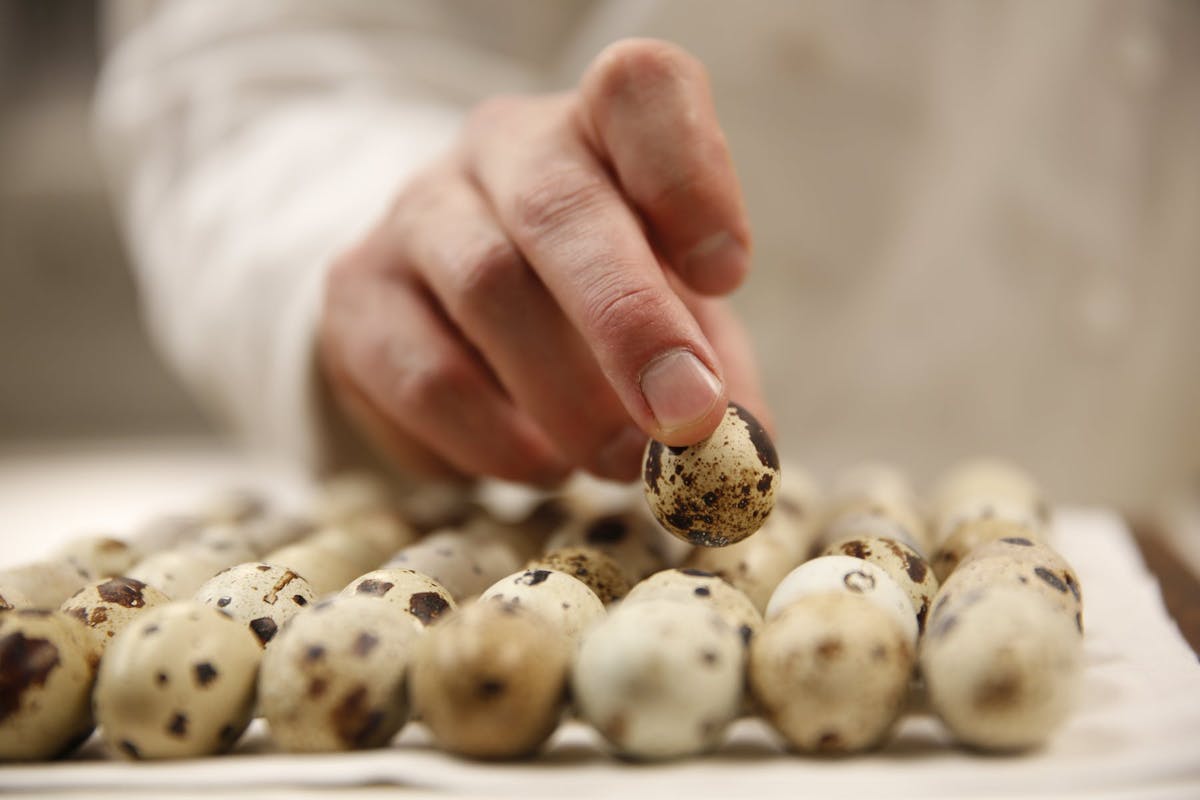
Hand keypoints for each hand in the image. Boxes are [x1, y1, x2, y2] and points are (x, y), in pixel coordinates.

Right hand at [319, 39, 769, 485]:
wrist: (450, 302)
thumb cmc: (592, 302)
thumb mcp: (674, 315)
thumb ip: (715, 370)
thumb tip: (740, 452)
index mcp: (599, 125)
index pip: (640, 89)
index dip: (689, 176)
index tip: (726, 273)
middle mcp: (502, 146)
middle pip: (557, 206)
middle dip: (630, 322)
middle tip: (684, 418)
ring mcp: (416, 210)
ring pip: (486, 290)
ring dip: (568, 402)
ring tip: (617, 462)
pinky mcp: (355, 291)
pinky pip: (427, 376)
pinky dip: (496, 442)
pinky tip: (537, 463)